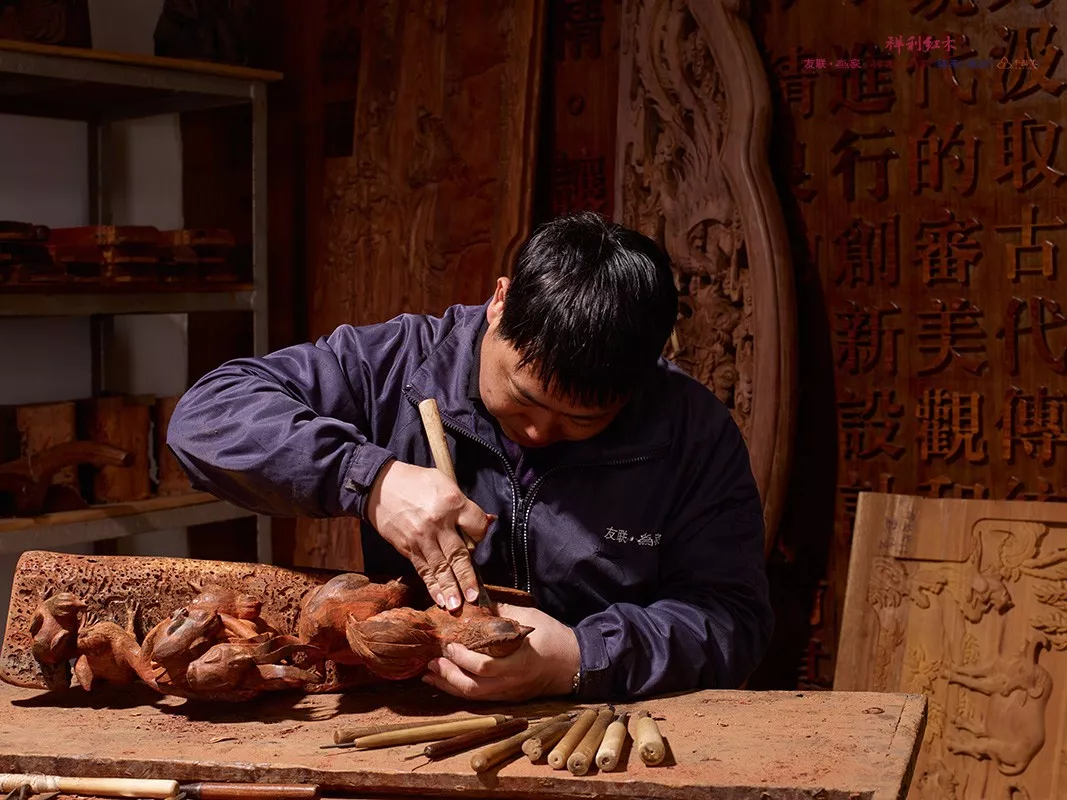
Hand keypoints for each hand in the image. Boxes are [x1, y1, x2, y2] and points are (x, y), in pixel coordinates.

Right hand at [364, 460, 491, 610]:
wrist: (379, 486)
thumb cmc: (416, 482)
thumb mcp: (444, 482)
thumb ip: (465, 505)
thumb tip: (488, 521)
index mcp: (451, 501)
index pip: (476, 524)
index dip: (481, 533)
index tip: (478, 537)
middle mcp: (437, 522)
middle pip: (458, 554)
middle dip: (467, 577)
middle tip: (475, 597)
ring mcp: (421, 537)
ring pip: (440, 567)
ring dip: (450, 588)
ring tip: (458, 606)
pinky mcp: (407, 547)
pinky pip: (423, 569)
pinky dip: (432, 585)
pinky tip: (440, 599)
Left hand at [421, 603, 579, 701]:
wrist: (574, 663)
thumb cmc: (554, 637)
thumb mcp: (530, 618)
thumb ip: (502, 611)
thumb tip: (476, 601)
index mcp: (518, 662)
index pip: (484, 667)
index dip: (462, 659)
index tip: (449, 645)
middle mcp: (511, 682)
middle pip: (473, 688)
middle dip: (448, 676)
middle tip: (430, 662)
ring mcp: (510, 693)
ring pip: (474, 696)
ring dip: (449, 685)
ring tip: (430, 674)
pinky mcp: (509, 697)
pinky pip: (480, 697)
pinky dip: (461, 689)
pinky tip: (448, 681)